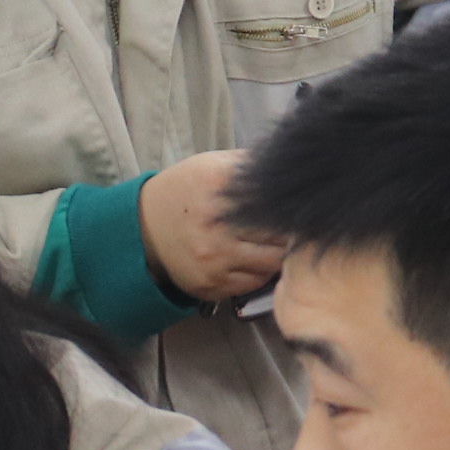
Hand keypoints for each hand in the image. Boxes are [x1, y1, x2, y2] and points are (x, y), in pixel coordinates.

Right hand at [138, 151, 288, 303]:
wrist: (144, 227)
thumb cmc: (188, 191)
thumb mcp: (215, 164)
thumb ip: (254, 166)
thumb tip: (296, 171)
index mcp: (219, 185)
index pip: (278, 201)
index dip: (297, 206)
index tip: (305, 208)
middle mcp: (216, 226)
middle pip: (281, 236)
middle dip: (293, 233)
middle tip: (299, 229)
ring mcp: (213, 259)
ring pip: (272, 264)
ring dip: (279, 255)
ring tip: (276, 244)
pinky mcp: (210, 285)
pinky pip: (254, 284)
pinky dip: (261, 272)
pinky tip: (255, 259)